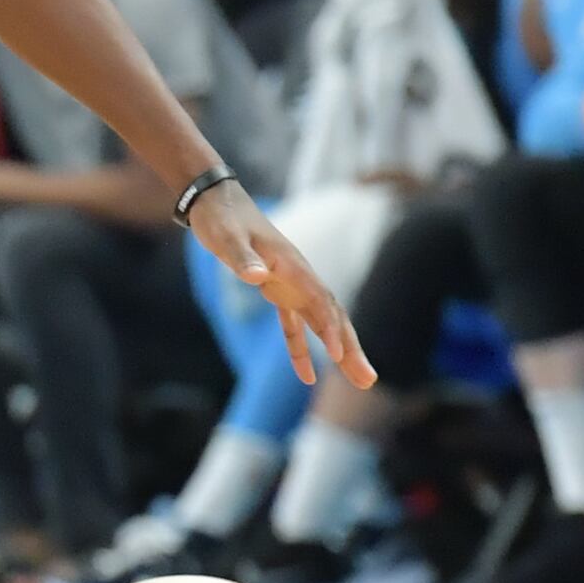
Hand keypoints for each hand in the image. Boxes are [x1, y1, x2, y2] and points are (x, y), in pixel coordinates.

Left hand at [189, 181, 371, 388]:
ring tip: (359, 381)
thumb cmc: (221, 218)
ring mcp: (291, 284)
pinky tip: (305, 376)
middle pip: (332, 317)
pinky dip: (301, 348)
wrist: (215, 201)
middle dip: (351, 349)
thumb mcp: (226, 237)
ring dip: (340, 353)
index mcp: (293, 265)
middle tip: (368, 380)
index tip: (338, 354)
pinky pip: (295, 324)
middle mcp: (300, 276)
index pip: (320, 301)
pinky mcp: (277, 290)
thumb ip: (242, 257)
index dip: (329, 327)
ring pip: (322, 323)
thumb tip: (257, 277)